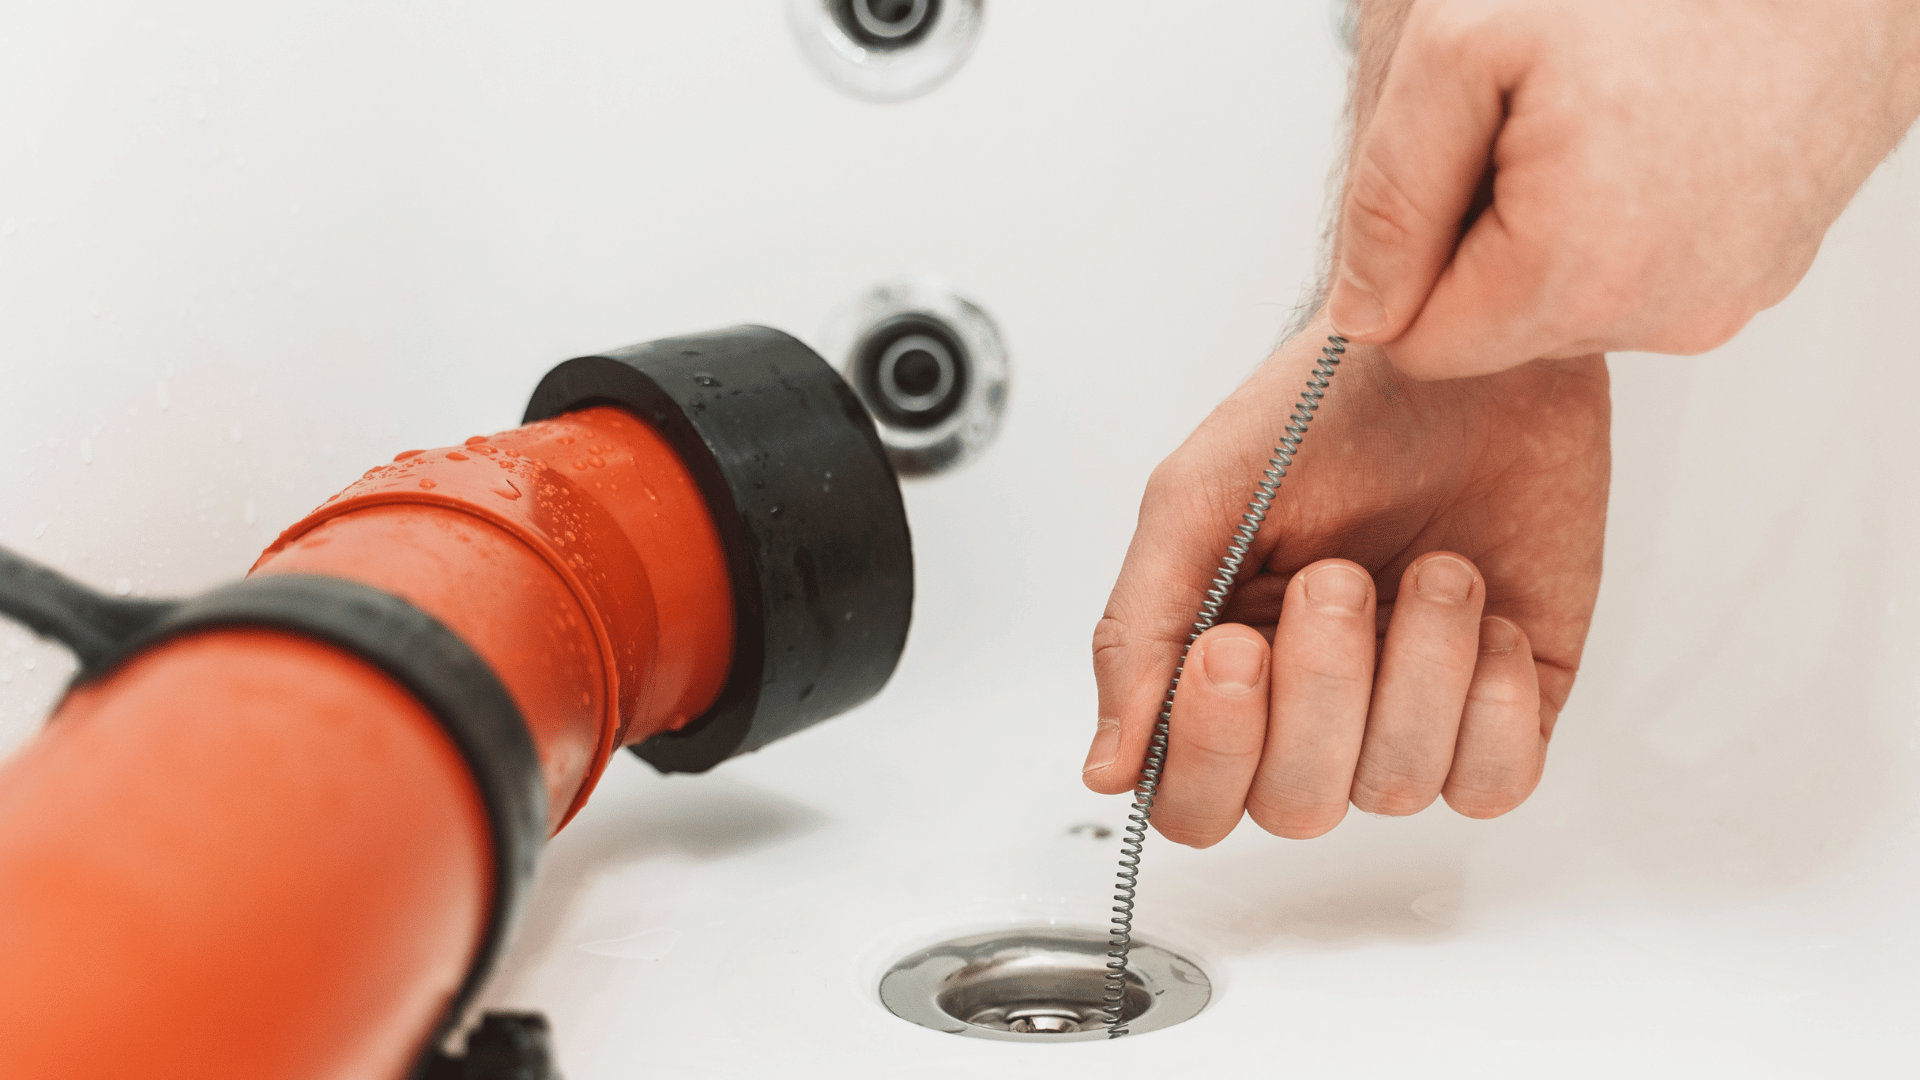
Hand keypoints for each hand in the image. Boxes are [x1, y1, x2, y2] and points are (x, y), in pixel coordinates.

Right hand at [1084, 318, 1608, 843]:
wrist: (1465, 345)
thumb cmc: (1328, 405)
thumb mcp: (1196, 500)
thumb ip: (1137, 633)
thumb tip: (1107, 769)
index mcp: (1222, 668)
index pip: (1192, 800)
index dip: (1211, 753)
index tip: (1232, 648)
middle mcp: (1312, 707)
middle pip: (1293, 808)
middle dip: (1321, 692)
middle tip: (1338, 578)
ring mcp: (1410, 711)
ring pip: (1395, 788)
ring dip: (1418, 668)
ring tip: (1433, 568)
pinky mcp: (1506, 703)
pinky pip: (1496, 783)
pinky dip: (1490, 701)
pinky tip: (1486, 614)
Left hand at [1327, 0, 1919, 377]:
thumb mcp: (1463, 52)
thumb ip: (1390, 195)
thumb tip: (1363, 308)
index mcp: (1575, 273)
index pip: (1420, 346)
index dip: (1410, 257)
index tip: (1455, 168)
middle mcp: (1661, 314)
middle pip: (1496, 333)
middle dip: (1484, 243)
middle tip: (1531, 131)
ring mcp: (1719, 302)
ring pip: (1568, 309)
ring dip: (1554, 231)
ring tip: (1599, 128)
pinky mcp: (1759, 277)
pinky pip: (1644, 281)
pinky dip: (1625, 222)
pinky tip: (1651, 144)